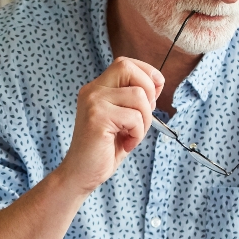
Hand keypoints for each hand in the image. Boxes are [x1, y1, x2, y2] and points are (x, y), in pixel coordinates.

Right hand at [58, 57, 163, 192]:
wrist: (81, 174)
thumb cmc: (104, 150)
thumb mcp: (123, 119)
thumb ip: (134, 100)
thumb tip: (157, 83)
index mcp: (97, 89)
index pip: (125, 63)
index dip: (146, 72)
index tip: (155, 93)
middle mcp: (92, 91)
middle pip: (128, 67)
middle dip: (148, 89)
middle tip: (144, 115)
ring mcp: (93, 102)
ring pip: (138, 95)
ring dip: (144, 120)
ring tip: (132, 135)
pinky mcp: (97, 118)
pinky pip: (134, 117)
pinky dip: (138, 134)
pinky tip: (126, 144)